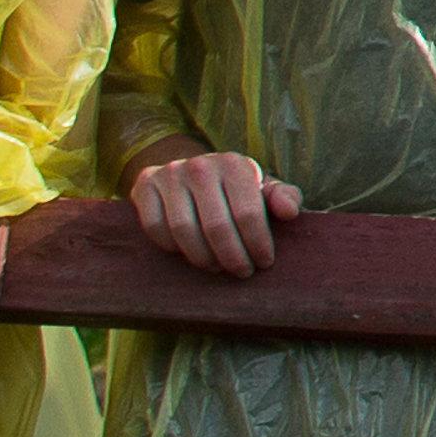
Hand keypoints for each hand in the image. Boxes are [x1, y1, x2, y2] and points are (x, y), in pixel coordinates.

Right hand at [124, 139, 297, 277]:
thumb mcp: (264, 188)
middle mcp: (201, 165)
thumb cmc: (236, 189)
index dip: (258, 244)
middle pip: (217, 226)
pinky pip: (156, 228)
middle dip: (233, 257)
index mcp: (235, 164)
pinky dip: (172, 248)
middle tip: (241, 272)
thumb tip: (290, 212)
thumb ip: (284, 197)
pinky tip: (188, 254)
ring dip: (203, 257)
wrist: (191, 172)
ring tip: (217, 267)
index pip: (249, 213)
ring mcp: (170, 175)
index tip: (263, 262)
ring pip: (184, 230)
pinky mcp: (144, 186)